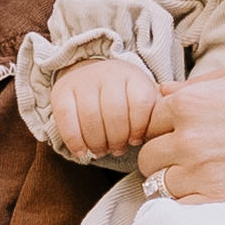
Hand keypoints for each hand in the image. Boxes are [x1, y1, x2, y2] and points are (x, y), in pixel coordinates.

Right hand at [43, 57, 158, 160]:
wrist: (90, 73)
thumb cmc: (123, 96)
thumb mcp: (144, 97)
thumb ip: (157, 112)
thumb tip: (163, 130)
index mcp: (133, 76)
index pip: (140, 103)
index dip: (139, 128)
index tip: (136, 140)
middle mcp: (108, 74)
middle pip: (115, 113)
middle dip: (117, 139)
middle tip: (117, 150)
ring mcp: (83, 81)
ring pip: (91, 118)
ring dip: (97, 142)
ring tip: (102, 151)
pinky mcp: (61, 91)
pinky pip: (66, 119)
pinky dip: (74, 140)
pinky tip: (82, 152)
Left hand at [130, 61, 224, 204]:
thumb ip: (198, 84)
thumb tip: (162, 92)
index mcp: (190, 102)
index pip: (150, 122)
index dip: (166, 128)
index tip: (186, 134)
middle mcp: (189, 138)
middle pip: (149, 158)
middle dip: (167, 158)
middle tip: (198, 158)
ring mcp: (204, 174)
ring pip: (163, 187)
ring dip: (180, 184)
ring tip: (212, 177)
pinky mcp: (222, 202)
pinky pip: (184, 211)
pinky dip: (194, 206)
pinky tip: (218, 194)